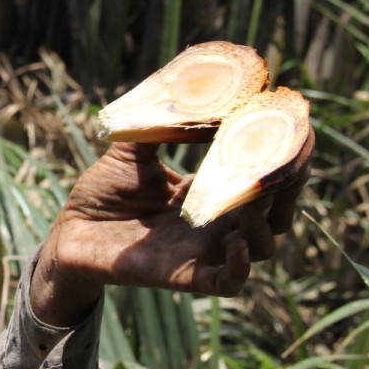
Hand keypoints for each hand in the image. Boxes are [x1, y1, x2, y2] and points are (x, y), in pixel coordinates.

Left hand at [29, 139, 310, 326]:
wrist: (69, 230)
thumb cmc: (102, 191)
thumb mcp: (132, 149)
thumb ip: (160, 122)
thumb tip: (192, 86)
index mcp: (208, 192)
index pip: (260, 177)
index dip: (283, 158)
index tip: (299, 131)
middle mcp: (214, 223)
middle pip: (273, 214)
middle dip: (287, 191)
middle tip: (289, 166)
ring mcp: (203, 252)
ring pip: (260, 247)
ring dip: (266, 225)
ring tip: (256, 201)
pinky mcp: (184, 277)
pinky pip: (228, 282)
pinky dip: (240, 267)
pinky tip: (237, 243)